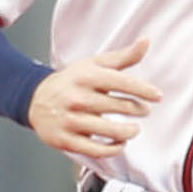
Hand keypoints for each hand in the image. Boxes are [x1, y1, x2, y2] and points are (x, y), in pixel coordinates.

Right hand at [29, 38, 160, 159]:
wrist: (35, 99)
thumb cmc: (72, 81)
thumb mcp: (94, 65)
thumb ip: (123, 57)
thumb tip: (146, 41)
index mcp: (86, 76)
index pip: (122, 82)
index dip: (144, 90)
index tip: (157, 96)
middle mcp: (78, 97)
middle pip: (120, 107)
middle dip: (139, 109)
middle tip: (144, 110)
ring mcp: (71, 120)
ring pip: (111, 131)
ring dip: (130, 131)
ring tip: (134, 129)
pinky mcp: (66, 139)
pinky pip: (97, 150)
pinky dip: (114, 149)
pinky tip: (119, 143)